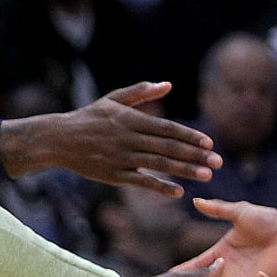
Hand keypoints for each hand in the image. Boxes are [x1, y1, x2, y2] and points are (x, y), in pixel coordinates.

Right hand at [1, 82, 221, 194]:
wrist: (58, 139)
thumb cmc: (89, 117)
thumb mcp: (113, 99)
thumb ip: (141, 92)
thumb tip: (168, 85)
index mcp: (131, 119)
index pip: (167, 128)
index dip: (189, 136)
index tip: (209, 142)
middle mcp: (129, 138)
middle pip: (168, 147)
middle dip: (195, 155)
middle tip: (218, 162)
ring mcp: (121, 158)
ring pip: (159, 164)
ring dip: (184, 170)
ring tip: (207, 175)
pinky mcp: (113, 175)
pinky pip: (140, 182)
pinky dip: (159, 186)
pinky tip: (178, 192)